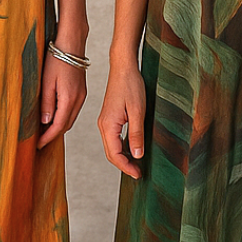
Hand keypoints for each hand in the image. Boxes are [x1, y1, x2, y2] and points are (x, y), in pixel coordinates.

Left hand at [36, 55, 86, 148]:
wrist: (71, 44)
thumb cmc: (57, 59)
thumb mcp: (46, 82)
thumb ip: (46, 103)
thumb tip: (46, 122)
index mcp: (69, 99)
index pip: (58, 126)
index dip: (48, 137)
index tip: (39, 144)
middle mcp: (78, 100)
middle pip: (66, 125)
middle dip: (53, 135)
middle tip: (40, 141)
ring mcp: (82, 96)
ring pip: (70, 119)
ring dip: (59, 127)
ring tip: (45, 131)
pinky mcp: (81, 92)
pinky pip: (73, 111)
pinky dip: (64, 118)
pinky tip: (55, 117)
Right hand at [97, 60, 146, 179]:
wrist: (123, 67)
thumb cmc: (131, 85)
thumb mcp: (138, 111)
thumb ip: (136, 134)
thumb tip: (137, 155)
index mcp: (108, 125)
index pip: (114, 154)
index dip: (126, 167)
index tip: (138, 174)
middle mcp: (103, 125)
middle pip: (110, 153)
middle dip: (124, 165)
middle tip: (138, 173)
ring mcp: (105, 122)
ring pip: (111, 146)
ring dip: (122, 157)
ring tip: (136, 164)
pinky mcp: (109, 118)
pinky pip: (113, 138)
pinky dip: (121, 147)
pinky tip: (131, 149)